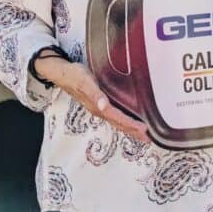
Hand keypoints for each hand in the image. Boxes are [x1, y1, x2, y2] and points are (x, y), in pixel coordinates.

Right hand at [35, 55, 150, 142]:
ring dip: (130, 128)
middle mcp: (99, 110)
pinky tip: (129, 120)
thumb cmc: (74, 75)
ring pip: (118, 122)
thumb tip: (103, 106)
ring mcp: (99, 108)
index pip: (119, 118)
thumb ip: (94, 94)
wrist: (62, 72)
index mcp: (98, 107)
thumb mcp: (84, 82)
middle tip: (150, 138)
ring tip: (143, 134)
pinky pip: (115, 115)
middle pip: (120, 124)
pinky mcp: (99, 103)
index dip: (132, 124)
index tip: (145, 129)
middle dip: (134, 132)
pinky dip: (124, 120)